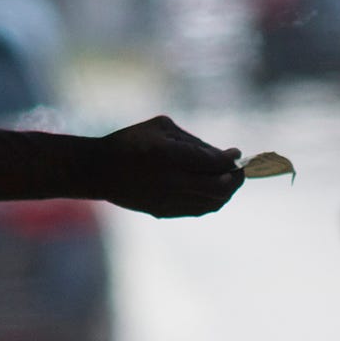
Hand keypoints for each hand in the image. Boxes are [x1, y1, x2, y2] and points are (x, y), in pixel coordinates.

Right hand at [95, 116, 240, 217]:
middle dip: (236, 178)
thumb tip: (223, 156)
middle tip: (240, 169)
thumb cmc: (131, 142)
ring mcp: (168, 200)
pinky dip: (212, 200)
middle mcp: (172, 181)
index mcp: (170, 155)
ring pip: (213, 203)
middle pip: (220, 187)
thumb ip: (194, 141)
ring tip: (228, 179)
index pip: (215, 163)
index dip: (231, 160)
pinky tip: (212, 190)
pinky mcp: (164, 212)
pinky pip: (199, 210)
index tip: (236, 153)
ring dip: (226, 191)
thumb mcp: (162, 128)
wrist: (99, 171)